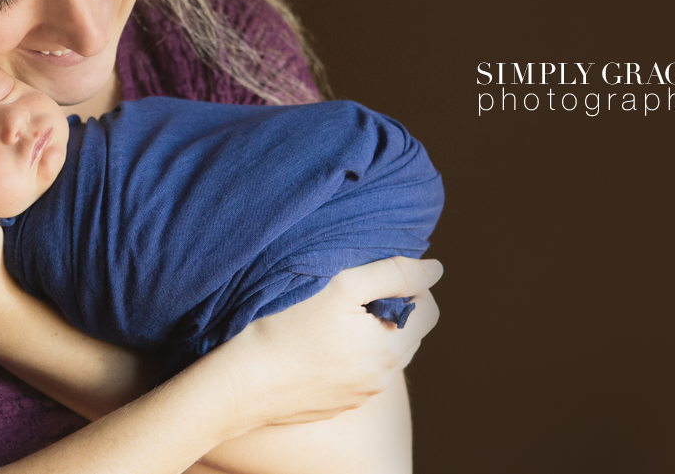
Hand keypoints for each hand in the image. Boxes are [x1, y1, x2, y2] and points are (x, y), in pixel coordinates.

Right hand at [206, 256, 441, 431]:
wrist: (239, 383)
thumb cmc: (287, 327)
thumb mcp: (343, 285)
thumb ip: (393, 272)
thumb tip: (435, 269)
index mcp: (390, 350)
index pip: (429, 310)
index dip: (408, 285)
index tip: (374, 275)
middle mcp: (380, 380)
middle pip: (405, 333)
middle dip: (388, 309)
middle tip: (349, 293)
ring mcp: (356, 397)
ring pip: (378, 354)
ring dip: (366, 332)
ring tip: (329, 316)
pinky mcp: (332, 406)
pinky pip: (354, 373)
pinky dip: (345, 354)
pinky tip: (313, 343)